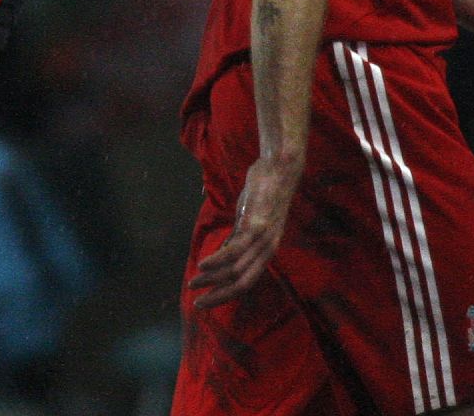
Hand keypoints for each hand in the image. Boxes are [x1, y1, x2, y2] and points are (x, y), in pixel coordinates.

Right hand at [186, 154, 301, 308]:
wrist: (279, 168)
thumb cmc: (263, 192)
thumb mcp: (249, 218)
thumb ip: (238, 237)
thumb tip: (223, 252)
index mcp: (266, 251)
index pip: (246, 282)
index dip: (225, 294)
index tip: (205, 301)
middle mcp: (267, 250)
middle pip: (242, 283)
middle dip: (218, 296)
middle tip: (198, 305)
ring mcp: (262, 239)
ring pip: (236, 269)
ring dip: (212, 279)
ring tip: (194, 282)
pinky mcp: (255, 225)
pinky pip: (234, 249)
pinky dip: (217, 260)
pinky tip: (202, 265)